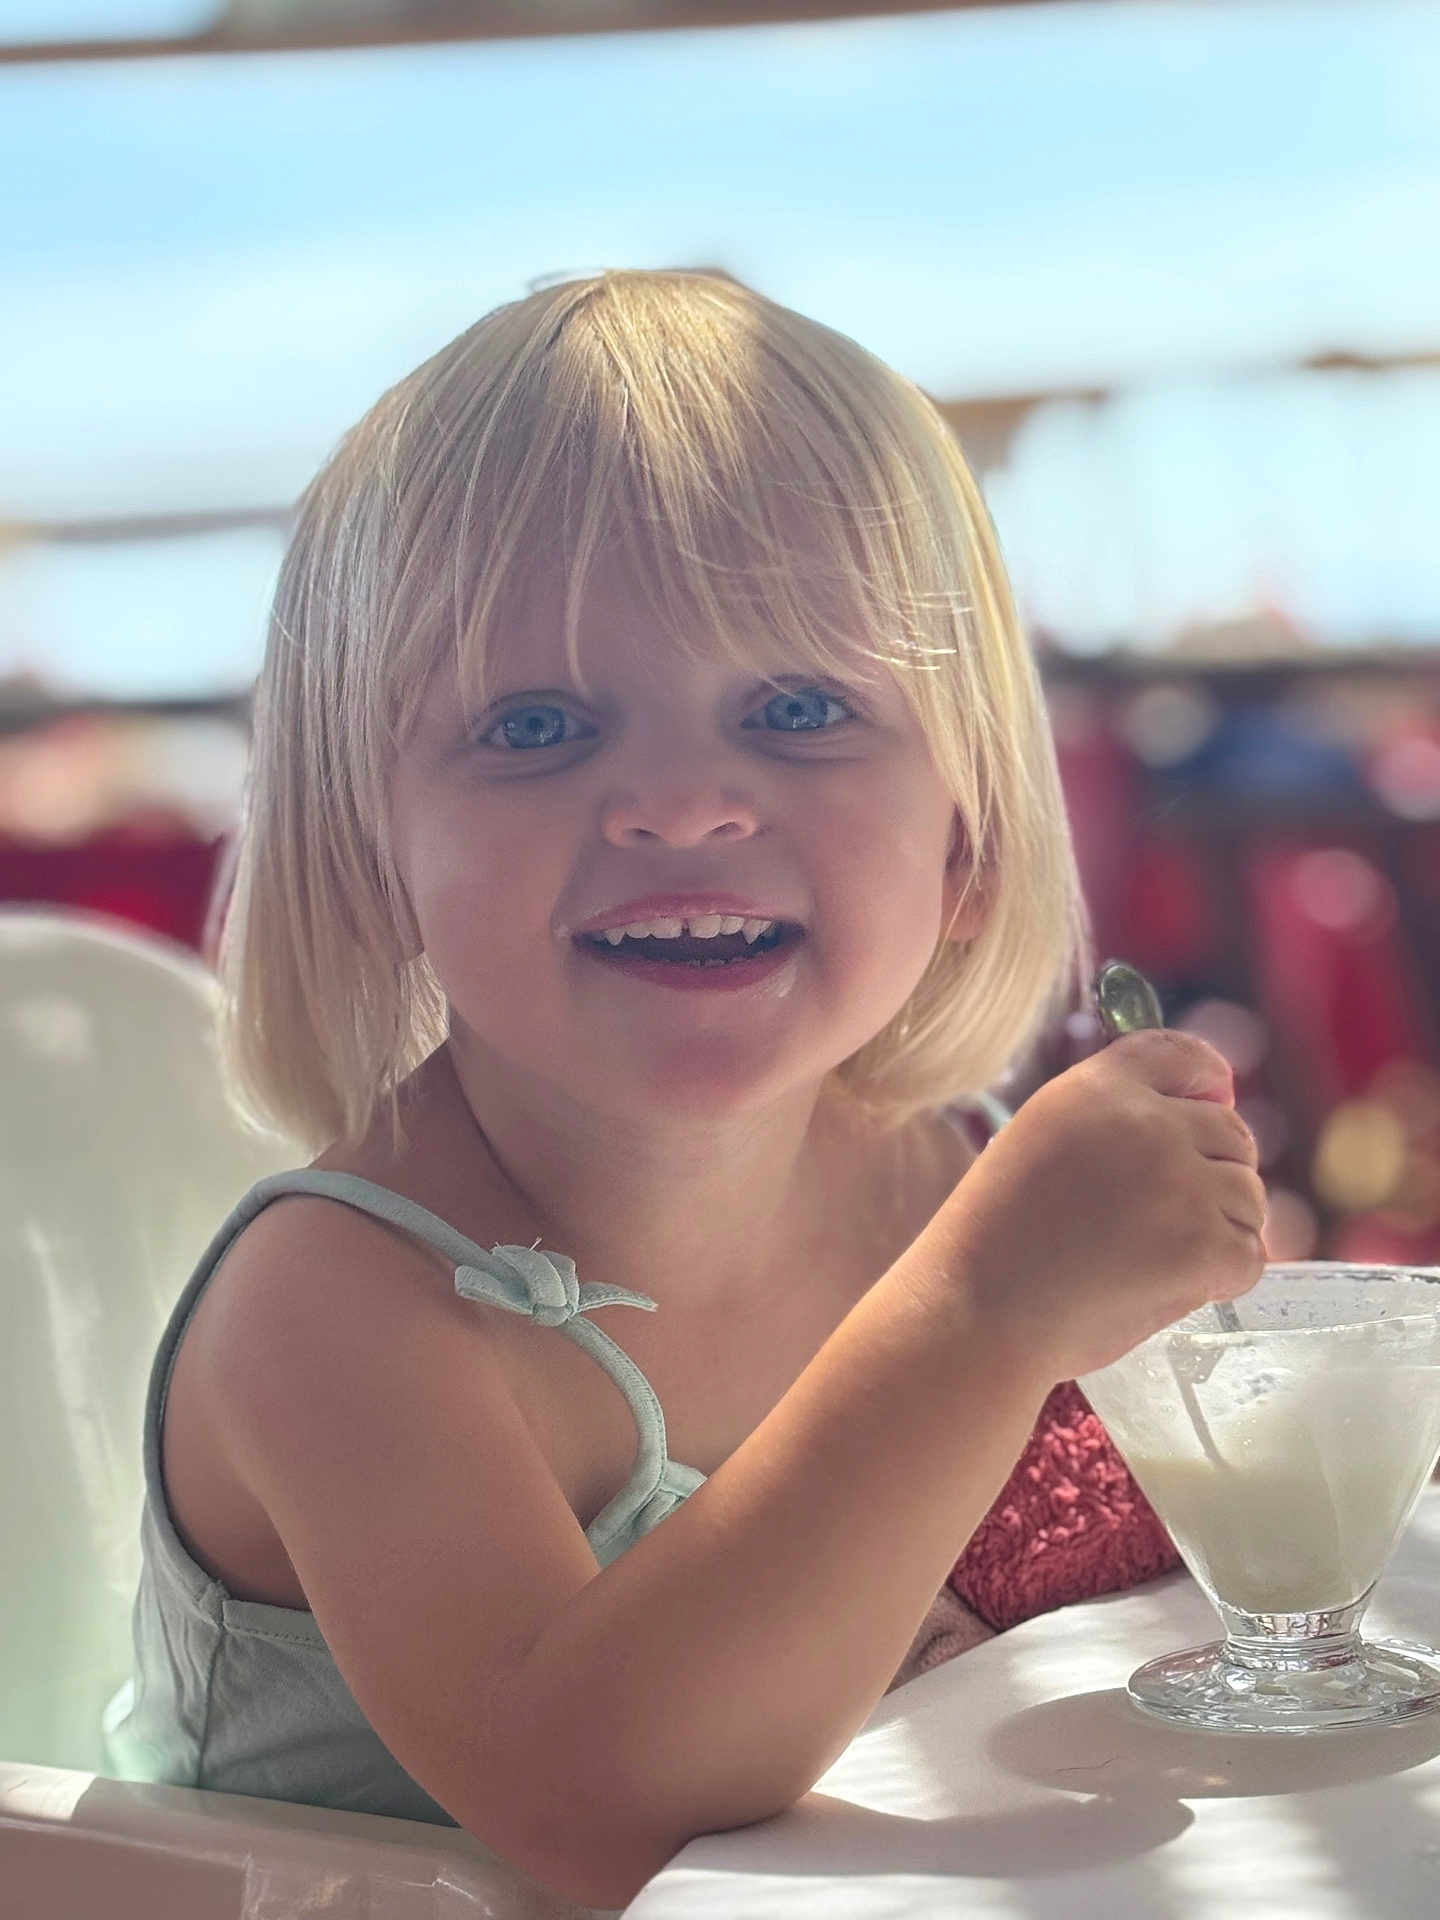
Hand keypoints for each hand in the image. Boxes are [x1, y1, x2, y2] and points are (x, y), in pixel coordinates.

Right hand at [943, 1030, 1265, 1380]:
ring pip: (1248, 1196)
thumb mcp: (1040, 1141)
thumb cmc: (998, 1242)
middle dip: (1217, 1173)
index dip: (1209, 1081)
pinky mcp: (1203, 1243)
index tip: (1214, 1105)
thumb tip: (1196, 1121)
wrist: (976, 1311)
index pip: (1182, 1054)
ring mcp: (1179, 1181)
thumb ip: (1109, 1122)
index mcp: (1096, 1088)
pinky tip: (1172, 1287)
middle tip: (1172, 1220)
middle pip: (1231, 1132)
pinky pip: (1249, 1254)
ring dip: (1221, 1229)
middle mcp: (1144, 1122)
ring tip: (1159, 1260)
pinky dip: (1223, 1278)